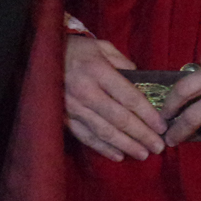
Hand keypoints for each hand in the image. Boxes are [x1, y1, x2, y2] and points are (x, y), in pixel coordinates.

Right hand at [64, 34, 165, 161]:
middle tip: (159, 146)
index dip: (148, 114)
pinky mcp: (63, 118)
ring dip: (126, 145)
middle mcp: (86, 91)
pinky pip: (86, 136)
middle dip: (142, 134)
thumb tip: (140, 80)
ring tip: (143, 154)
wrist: (37, 55)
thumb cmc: (74, 49)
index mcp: (97, 70)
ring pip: (104, 131)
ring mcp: (73, 107)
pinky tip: (118, 155)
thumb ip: (122, 62)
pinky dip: (102, 148)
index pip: (129, 96)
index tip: (162, 126)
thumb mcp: (100, 45)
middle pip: (120, 118)